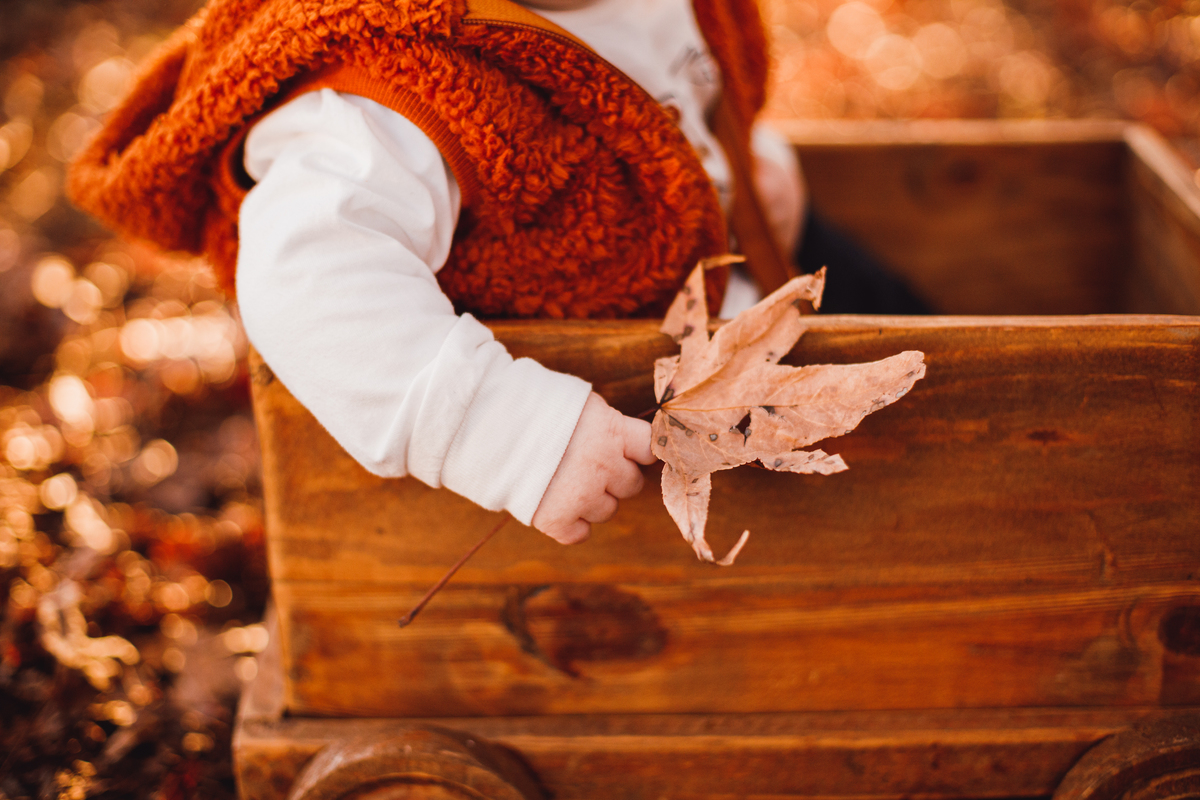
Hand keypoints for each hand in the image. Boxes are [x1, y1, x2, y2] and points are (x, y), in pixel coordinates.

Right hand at [532, 393, 655, 543]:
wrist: (486, 424)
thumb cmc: (533, 407)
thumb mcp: (580, 404)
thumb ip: (606, 425)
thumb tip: (624, 440)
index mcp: (611, 430)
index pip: (650, 448)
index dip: (637, 452)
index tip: (626, 452)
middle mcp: (603, 464)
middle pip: (631, 484)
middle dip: (613, 478)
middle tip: (585, 465)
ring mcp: (582, 494)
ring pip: (607, 511)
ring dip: (592, 501)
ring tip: (564, 481)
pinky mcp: (556, 519)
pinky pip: (580, 534)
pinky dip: (571, 526)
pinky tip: (557, 506)